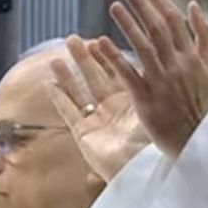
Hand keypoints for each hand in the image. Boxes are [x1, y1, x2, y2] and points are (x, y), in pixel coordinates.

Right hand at [47, 36, 150, 181]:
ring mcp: (98, 122)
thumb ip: (149, 81)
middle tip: (73, 40)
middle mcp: (114, 111)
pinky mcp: (84, 135)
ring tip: (58, 56)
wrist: (146, 168)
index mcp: (135, 102)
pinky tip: (50, 82)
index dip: (107, 56)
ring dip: (68, 74)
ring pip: (79, 92)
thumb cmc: (158, 139)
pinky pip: (69, 112)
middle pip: (96, 78)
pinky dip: (60, 97)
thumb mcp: (154, 104)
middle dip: (85, 59)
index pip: (118, 73)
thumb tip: (155, 54)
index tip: (98, 40)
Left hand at [104, 0, 207, 157]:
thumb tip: (193, 5)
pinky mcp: (145, 99)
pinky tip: (100, 41)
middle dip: (142, 4)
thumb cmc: (202, 101)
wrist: (196, 138)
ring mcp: (161, 82)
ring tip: (114, 5)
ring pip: (143, 47)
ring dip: (128, 24)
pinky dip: (115, 57)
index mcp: (193, 55)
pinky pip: (128, 74)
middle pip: (158, 28)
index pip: (174, 19)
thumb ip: (205, 35)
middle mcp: (178, 65)